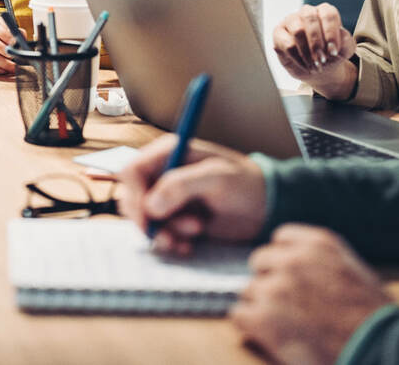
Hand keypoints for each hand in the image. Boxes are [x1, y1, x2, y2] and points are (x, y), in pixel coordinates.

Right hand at [0, 15, 15, 73]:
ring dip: (1, 62)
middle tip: (13, 56)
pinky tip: (5, 70)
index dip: (4, 34)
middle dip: (2, 49)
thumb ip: (18, 34)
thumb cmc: (7, 37)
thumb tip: (21, 41)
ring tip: (13, 66)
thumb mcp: (12, 31)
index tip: (15, 43)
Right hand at [118, 134, 266, 253]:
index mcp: (168, 153)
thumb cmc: (246, 184)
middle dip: (149, 220)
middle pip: (132, 197)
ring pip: (145, 218)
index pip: (132, 171)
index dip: (134, 195)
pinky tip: (190, 245)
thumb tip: (150, 205)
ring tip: (194, 233)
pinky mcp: (176, 218)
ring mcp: (168, 197)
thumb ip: (181, 185)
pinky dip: (171, 242)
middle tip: (170, 236)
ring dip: (164, 232)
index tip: (147, 219)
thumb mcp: (216, 178)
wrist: (266, 207)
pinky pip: (159, 232)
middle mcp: (162, 173)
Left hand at [231, 225, 392, 364]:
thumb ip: (322, 261)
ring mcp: (274, 288)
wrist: (381, 350)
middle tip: (288, 306)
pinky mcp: (263, 317)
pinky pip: (239, 314)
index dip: (284, 260)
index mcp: (317, 243)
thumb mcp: (354, 270)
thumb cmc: (376, 319)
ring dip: (261, 306)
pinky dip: (250, 326)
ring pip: (249, 290)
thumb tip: (300, 268)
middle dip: (270, 282)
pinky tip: (268, 336)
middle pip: (260, 263)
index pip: (280, 239)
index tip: (292, 276)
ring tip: (285, 326)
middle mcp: (292, 259)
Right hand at [272, 4, 356, 99]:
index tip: (333, 51)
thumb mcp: (345, 50)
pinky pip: (287, 43)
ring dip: (307, 51)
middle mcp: (307, 12)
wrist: (317, 68)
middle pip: (310, 18)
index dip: (331, 32)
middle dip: (317, 42)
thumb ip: (346, 42)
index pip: (328, 13)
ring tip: (315, 65)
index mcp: (324, 11)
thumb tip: (340, 36)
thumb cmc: (331, 54)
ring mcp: (291, 21)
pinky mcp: (279, 34)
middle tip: (322, 59)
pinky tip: (306, 66)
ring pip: (297, 30)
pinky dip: (298, 58)